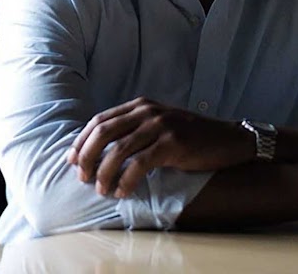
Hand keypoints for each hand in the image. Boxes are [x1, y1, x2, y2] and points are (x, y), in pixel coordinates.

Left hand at [66, 97, 253, 197]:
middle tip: (82, 177)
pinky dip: (127, 179)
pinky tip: (123, 191)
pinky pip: (140, 163)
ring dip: (105, 172)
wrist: (226, 139)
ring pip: (119, 148)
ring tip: (102, 189)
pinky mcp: (173, 142)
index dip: (81, 140)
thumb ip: (133, 130)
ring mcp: (160, 125)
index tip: (71, 160)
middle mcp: (147, 111)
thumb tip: (100, 152)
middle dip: (86, 156)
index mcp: (140, 105)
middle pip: (104, 131)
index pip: (100, 120)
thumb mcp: (158, 126)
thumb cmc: (189, 137)